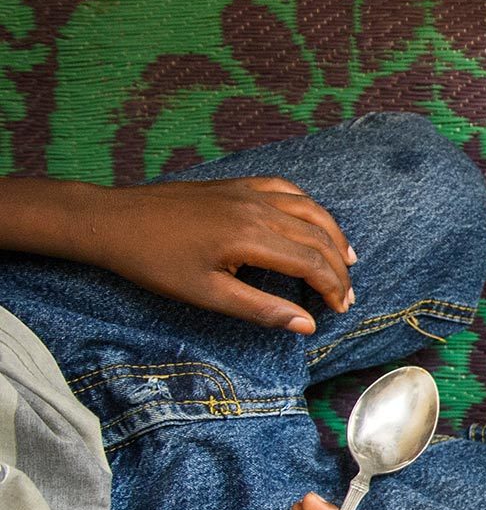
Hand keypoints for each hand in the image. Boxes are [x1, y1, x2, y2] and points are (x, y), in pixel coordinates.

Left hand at [69, 178, 353, 332]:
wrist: (113, 220)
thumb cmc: (154, 262)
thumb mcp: (206, 294)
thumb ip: (260, 309)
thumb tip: (306, 325)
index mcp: (250, 237)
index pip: (311, 262)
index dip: (332, 287)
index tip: (338, 309)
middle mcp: (257, 208)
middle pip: (317, 235)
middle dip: (338, 267)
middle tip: (346, 295)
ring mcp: (247, 191)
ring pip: (309, 209)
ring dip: (333, 234)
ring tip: (347, 258)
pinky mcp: (236, 184)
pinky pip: (286, 189)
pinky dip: (308, 206)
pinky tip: (313, 220)